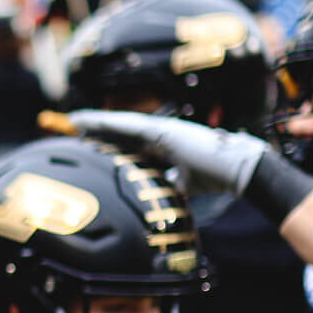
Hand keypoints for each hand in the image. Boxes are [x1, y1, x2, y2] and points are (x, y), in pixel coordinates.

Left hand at [60, 110, 312, 220]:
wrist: (238, 170)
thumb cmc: (215, 177)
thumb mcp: (184, 183)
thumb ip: (169, 182)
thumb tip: (158, 192)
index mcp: (164, 144)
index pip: (129, 140)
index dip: (109, 138)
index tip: (89, 139)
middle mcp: (161, 133)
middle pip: (122, 129)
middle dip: (99, 127)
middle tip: (74, 124)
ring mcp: (163, 130)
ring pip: (123, 124)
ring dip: (99, 121)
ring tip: (76, 119)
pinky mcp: (165, 131)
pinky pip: (131, 126)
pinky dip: (110, 123)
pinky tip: (93, 122)